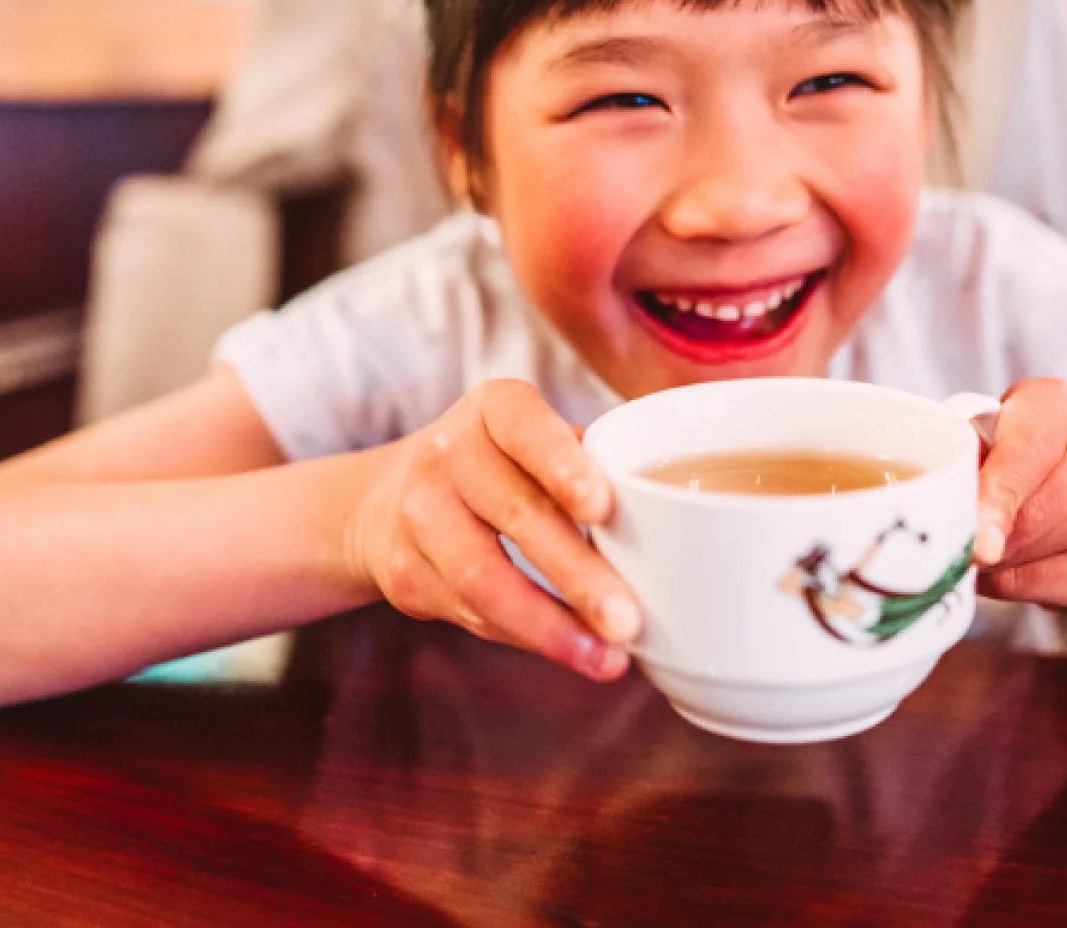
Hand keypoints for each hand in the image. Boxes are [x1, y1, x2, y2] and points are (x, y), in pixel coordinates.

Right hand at [346, 379, 642, 679]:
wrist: (385, 500)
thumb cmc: (500, 468)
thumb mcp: (535, 442)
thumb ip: (595, 464)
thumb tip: (682, 518)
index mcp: (493, 409)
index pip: (525, 426)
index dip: (563, 465)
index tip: (604, 508)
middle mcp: (447, 453)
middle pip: (515, 514)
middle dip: (576, 573)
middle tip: (629, 618)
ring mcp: (418, 514)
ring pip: (485, 578)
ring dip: (552, 625)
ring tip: (608, 657)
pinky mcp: (405, 574)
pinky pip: (473, 615)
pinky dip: (529, 639)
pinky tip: (572, 652)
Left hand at [973, 379, 1066, 616]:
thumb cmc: (1005, 463)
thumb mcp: (979, 444)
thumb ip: (964, 466)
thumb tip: (946, 518)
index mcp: (1055, 402)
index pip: (1028, 450)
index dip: (997, 496)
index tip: (975, 538)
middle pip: (1039, 506)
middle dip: (991, 535)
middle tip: (958, 546)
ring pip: (1047, 547)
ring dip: (1002, 561)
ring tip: (983, 552)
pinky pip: (1059, 582)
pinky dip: (1020, 585)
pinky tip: (1006, 572)